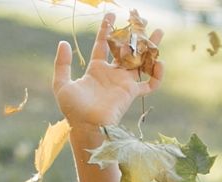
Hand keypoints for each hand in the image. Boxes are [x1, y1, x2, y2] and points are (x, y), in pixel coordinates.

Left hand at [53, 13, 163, 132]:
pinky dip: (156, 75)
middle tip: (143, 20)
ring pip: (141, 62)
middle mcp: (112, 74)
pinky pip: (149, 84)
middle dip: (134, 35)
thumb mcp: (61, 84)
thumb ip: (62, 63)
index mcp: (96, 70)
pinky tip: (159, 62)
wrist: (86, 126)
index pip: (103, 45)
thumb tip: (63, 42)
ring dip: (150, 47)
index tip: (111, 14)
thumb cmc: (72, 109)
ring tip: (158, 33)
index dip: (106, 30)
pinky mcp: (131, 93)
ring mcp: (123, 83)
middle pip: (126, 50)